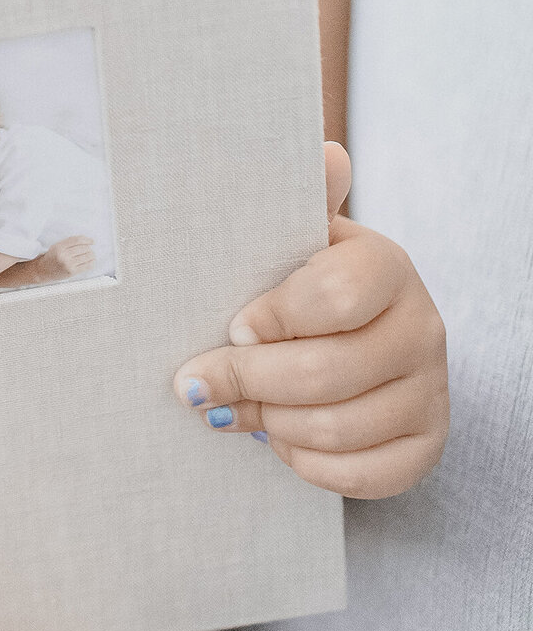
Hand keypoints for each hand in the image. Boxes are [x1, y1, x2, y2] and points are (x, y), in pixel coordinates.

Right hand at [34, 235, 94, 281]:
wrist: (43, 271)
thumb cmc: (51, 257)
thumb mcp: (56, 246)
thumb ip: (69, 242)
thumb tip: (86, 241)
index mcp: (59, 247)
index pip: (76, 240)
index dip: (86, 240)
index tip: (92, 241)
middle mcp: (64, 255)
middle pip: (83, 248)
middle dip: (89, 248)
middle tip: (89, 250)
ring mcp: (68, 264)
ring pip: (86, 257)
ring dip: (91, 255)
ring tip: (91, 255)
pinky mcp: (72, 272)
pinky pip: (86, 266)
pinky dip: (92, 263)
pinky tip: (92, 261)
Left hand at [173, 144, 447, 498]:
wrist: (351, 336)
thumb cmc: (303, 282)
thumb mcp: (297, 236)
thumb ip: (304, 198)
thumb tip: (328, 154)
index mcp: (386, 265)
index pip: (334, 296)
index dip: (272, 319)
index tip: (231, 326)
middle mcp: (423, 326)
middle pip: (326, 372)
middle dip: (248, 381)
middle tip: (199, 382)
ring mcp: (431, 390)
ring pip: (336, 427)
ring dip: (270, 422)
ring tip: (237, 406)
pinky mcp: (427, 445)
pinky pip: (359, 475)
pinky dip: (304, 463)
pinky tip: (279, 437)